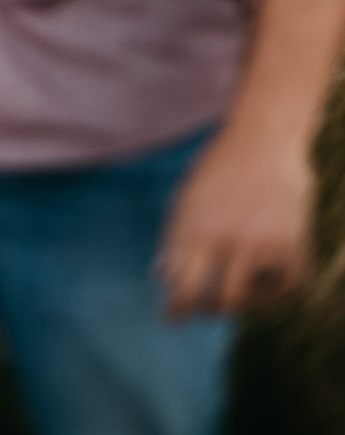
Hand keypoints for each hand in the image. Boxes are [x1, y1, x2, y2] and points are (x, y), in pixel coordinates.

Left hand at [159, 123, 313, 318]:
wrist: (263, 142)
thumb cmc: (217, 173)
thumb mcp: (186, 201)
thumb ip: (176, 240)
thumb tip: (164, 279)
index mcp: (196, 230)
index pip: (183, 288)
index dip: (177, 309)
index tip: (173, 317)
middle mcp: (230, 241)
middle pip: (215, 301)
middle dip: (204, 310)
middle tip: (202, 308)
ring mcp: (265, 245)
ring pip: (246, 300)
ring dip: (234, 305)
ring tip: (228, 296)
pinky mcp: (295, 246)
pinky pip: (282, 290)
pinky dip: (270, 294)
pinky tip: (259, 285)